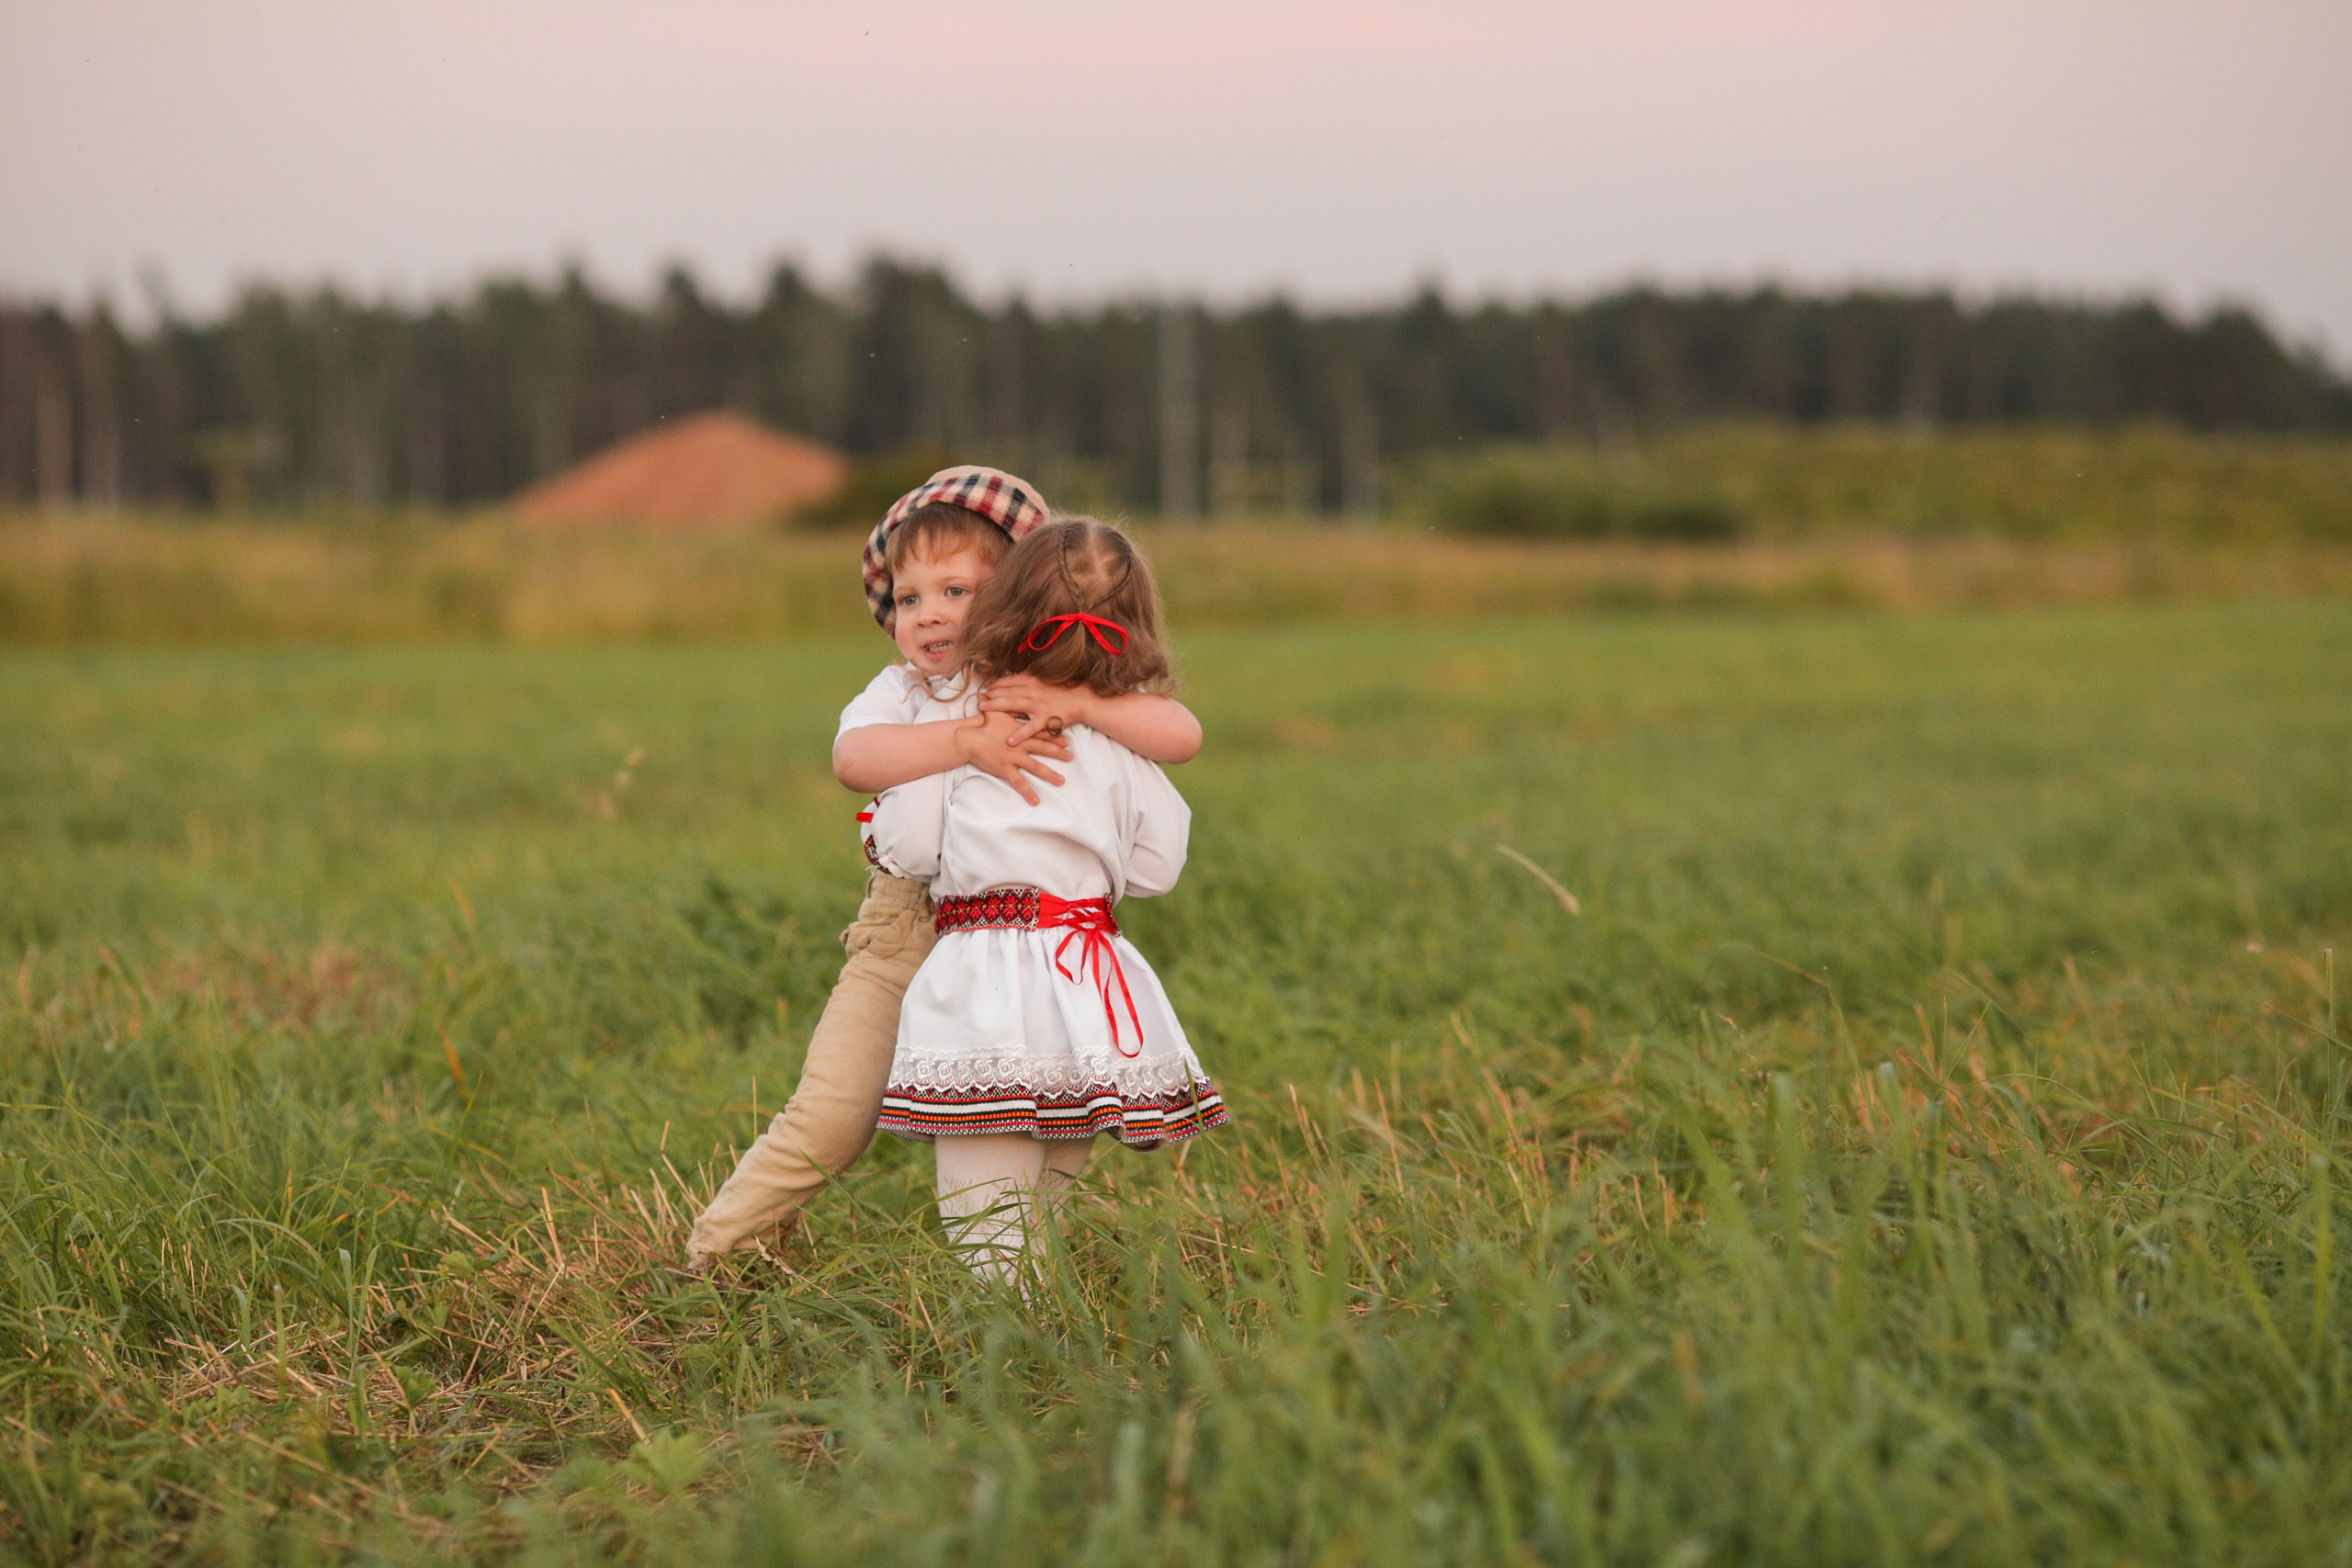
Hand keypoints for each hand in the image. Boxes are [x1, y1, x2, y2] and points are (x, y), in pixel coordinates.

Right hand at [954, 709, 1071, 805]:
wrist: (966, 737)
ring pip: (1036, 766)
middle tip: (1071, 757)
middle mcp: (1020, 744)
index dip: (1054, 736)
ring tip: (1062, 781)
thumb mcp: (999, 711)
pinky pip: (1019, 782)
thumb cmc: (981, 722)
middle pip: (1043, 748)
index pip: (1040, 732)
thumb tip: (1022, 704)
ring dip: (1050, 774)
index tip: (1066, 740)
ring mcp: (1013, 757)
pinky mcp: (1004, 768)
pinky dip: (1028, 792)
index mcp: (1019, 730)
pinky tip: (1036, 801)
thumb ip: (1013, 709)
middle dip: (1058, 752)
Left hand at [978, 675, 1096, 747]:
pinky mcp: (1047, 719)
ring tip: (983, 711)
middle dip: (991, 695)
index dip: (996, 685)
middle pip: (1007, 692)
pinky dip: (1020, 733)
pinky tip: (1009, 740)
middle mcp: (1034, 691)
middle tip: (977, 699)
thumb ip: (1033, 677)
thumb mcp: (1048, 680)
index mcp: (1034, 681)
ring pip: (1014, 705)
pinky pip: (1031, 727)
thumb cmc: (1066, 689)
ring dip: (997, 707)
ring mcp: (1040, 705)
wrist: (1084, 699)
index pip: (1010, 681)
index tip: (985, 688)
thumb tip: (1020, 674)